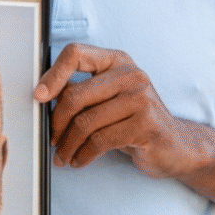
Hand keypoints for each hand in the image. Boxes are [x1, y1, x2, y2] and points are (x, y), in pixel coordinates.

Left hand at [33, 43, 183, 178]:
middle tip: (51, 140)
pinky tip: (80, 160)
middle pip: (76, 95)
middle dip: (56, 123)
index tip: (39, 97)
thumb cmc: (133, 121)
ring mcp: (141, 98)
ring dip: (68, 145)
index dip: (53, 74)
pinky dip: (83, 154)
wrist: (176, 146)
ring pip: (86, 122)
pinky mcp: (146, 124)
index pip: (76, 53)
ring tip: (63, 156)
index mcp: (117, 61)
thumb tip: (41, 98)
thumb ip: (82, 93)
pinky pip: (101, 140)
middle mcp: (131, 74)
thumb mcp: (108, 100)